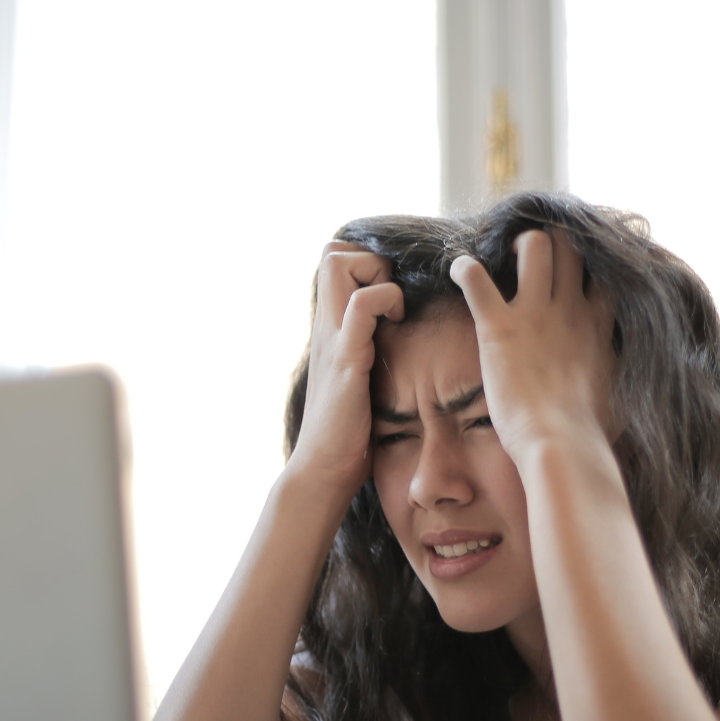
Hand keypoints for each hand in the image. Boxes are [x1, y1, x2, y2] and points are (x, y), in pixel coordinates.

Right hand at [290, 241, 403, 495]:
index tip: (391, 294)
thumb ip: (366, 352)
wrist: (323, 469)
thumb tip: (396, 341)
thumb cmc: (347, 432)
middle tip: (392, 297)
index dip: (366, 261)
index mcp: (330, 329)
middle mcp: (326, 327)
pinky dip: (384, 301)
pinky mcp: (346, 360)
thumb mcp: (357, 379)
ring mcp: (333, 340)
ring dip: (376, 275)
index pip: (334, 259)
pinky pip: (360, 307)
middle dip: (370, 259)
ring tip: (394, 311)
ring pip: (339, 265)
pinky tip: (396, 325)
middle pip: (332, 251)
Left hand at [449, 229, 615, 464]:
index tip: (576, 271)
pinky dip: (463, 269)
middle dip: (553, 242)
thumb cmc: (590, 433)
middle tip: (534, 259)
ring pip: (534, 245)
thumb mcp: (620, 397)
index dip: (590, 263)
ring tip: (504, 259)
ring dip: (516, 245)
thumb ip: (617, 376)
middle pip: (570, 245)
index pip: (603, 272)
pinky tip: (459, 270)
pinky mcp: (499, 327)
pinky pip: (475, 278)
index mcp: (597, 325)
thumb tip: (626, 388)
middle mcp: (569, 309)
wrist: (561, 444)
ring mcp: (534, 314)